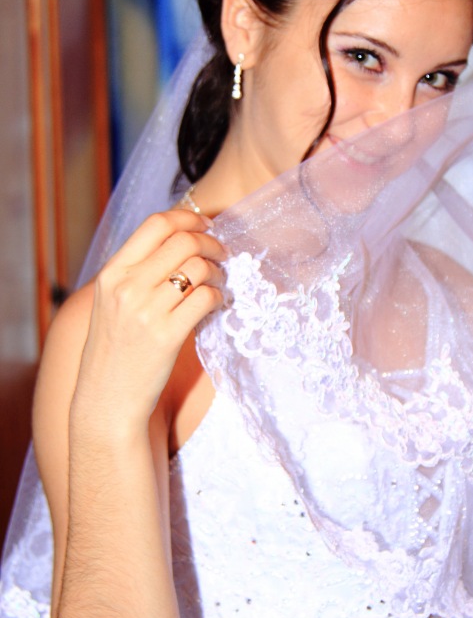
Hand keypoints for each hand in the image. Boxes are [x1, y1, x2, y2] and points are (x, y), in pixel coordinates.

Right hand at [76, 209, 225, 428]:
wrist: (106, 399)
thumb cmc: (114, 350)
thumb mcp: (111, 302)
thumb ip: (137, 272)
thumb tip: (179, 242)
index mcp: (112, 273)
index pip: (155, 224)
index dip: (187, 218)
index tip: (204, 226)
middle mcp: (127, 287)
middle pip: (182, 240)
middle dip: (210, 242)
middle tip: (222, 253)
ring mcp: (146, 311)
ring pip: (198, 267)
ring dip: (218, 270)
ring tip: (219, 282)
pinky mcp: (167, 336)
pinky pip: (205, 298)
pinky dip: (218, 296)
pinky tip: (216, 303)